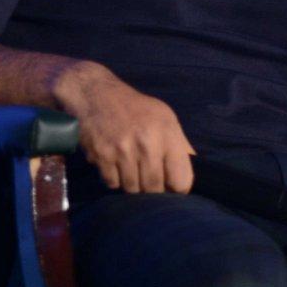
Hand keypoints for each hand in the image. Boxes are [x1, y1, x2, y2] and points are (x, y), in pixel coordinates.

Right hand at [55, 63, 194, 193]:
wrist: (98, 95)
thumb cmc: (138, 109)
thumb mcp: (166, 118)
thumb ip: (180, 146)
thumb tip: (188, 177)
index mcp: (168, 134)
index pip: (181, 180)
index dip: (178, 189)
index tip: (173, 189)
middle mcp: (148, 144)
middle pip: (155, 189)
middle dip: (153, 190)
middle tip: (149, 181)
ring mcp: (123, 151)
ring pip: (132, 189)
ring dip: (133, 184)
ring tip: (132, 169)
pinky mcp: (102, 156)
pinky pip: (112, 183)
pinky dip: (115, 179)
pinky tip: (116, 164)